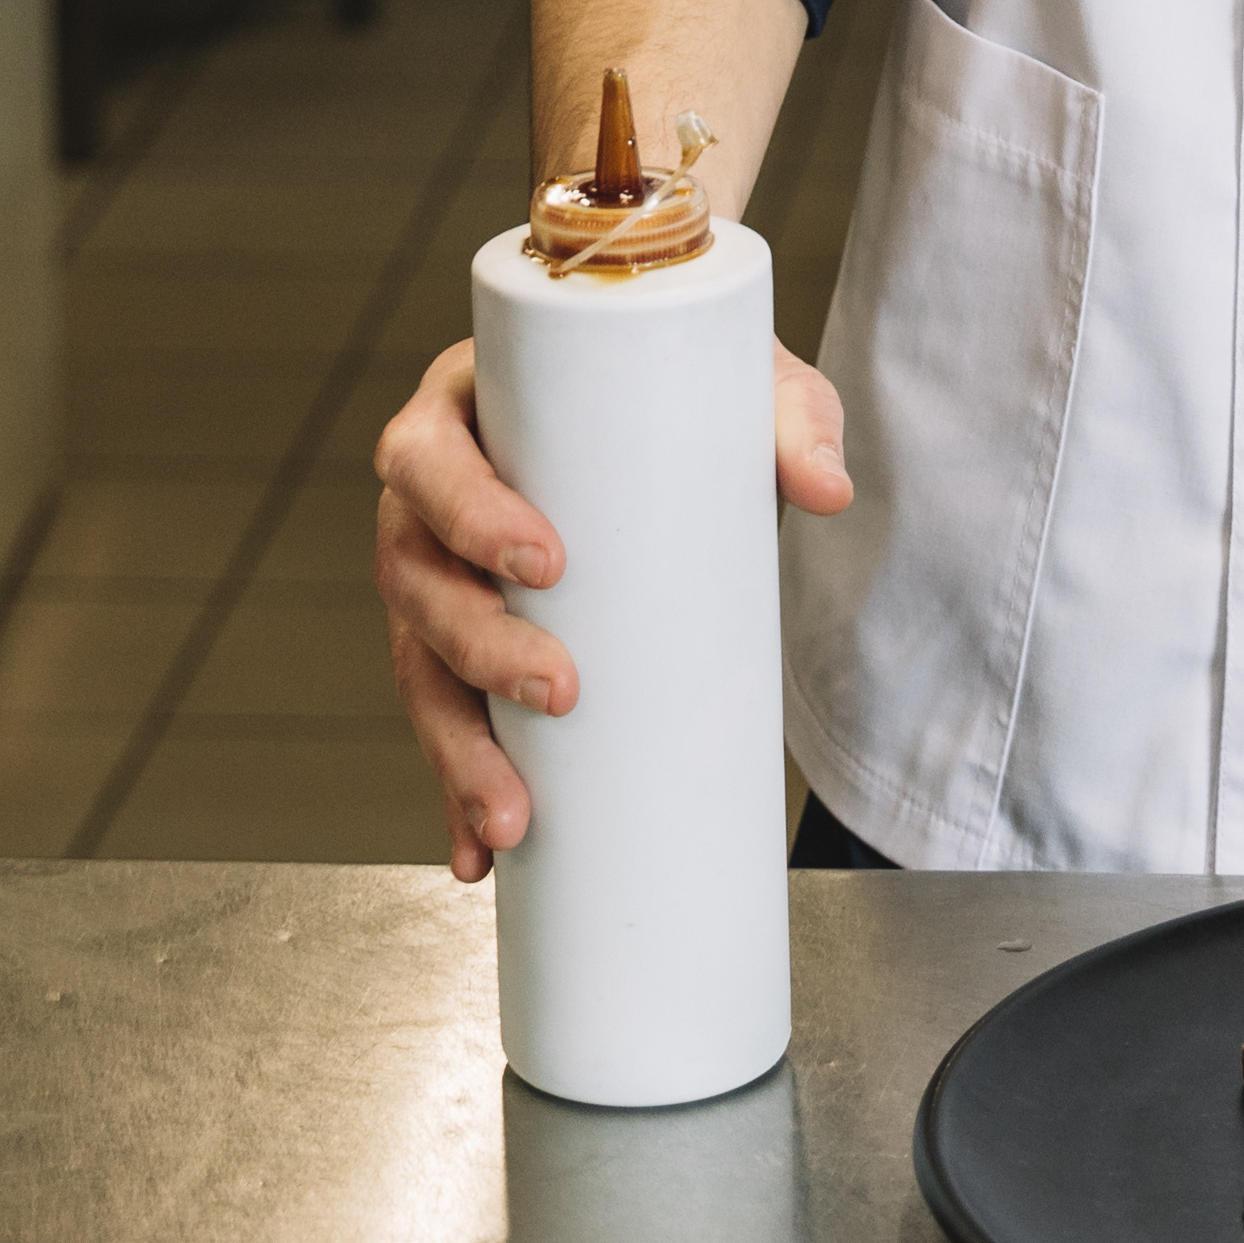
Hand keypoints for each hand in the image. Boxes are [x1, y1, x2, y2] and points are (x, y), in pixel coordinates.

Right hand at [372, 330, 855, 881]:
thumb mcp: (737, 386)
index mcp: (463, 410)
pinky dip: (455, 794)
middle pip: (415, 576)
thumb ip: (789, 422)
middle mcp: (427, 499)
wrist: (675, 421)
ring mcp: (435, 579)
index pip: (430, 456)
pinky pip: (444, 723)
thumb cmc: (681, 389)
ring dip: (457, 747)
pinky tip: (480, 856)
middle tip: (560, 689)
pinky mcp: (461, 650)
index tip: (548, 560)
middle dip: (477, 644)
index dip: (469, 510)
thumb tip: (827, 493)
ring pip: (417, 665)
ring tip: (513, 816)